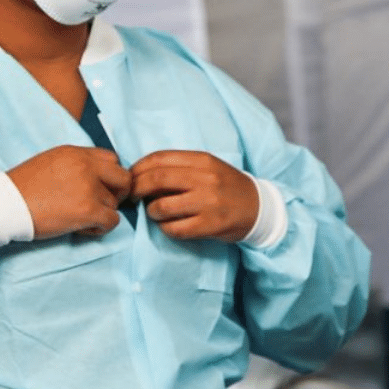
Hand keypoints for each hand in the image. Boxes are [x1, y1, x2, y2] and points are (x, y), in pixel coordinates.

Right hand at [7, 145, 132, 238]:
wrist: (2, 206)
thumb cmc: (21, 188)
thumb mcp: (50, 163)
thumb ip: (76, 165)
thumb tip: (98, 177)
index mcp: (76, 153)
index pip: (112, 160)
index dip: (110, 177)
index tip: (101, 188)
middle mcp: (86, 166)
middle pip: (124, 178)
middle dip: (119, 193)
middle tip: (103, 204)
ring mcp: (89, 188)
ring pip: (115, 203)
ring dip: (102, 212)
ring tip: (79, 218)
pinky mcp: (88, 210)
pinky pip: (113, 221)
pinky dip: (101, 227)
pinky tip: (82, 228)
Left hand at [129, 150, 258, 241]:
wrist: (258, 207)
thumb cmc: (226, 186)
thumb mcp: (208, 167)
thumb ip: (179, 167)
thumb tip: (141, 175)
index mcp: (202, 160)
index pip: (158, 158)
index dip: (137, 168)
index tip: (130, 177)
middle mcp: (205, 179)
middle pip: (156, 180)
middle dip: (136, 189)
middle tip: (131, 196)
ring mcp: (208, 203)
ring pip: (161, 207)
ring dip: (150, 211)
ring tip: (154, 212)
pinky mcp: (210, 225)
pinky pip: (174, 229)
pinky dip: (164, 228)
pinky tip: (168, 225)